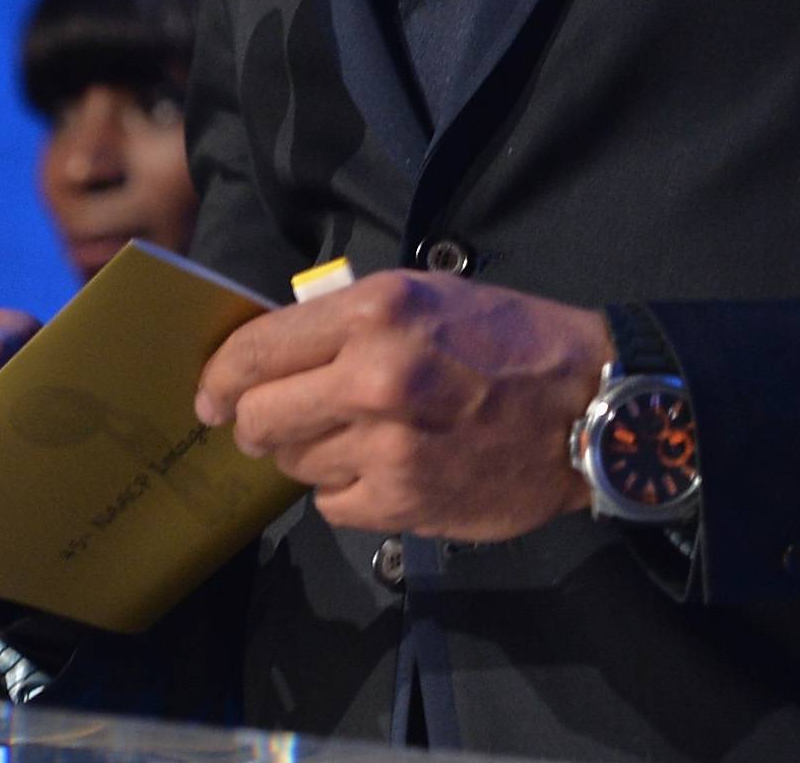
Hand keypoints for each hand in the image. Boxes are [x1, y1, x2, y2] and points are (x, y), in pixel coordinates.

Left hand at [194, 272, 610, 539]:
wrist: (589, 406)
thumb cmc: (509, 341)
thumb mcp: (425, 296)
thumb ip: (347, 321)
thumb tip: (274, 350)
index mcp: (373, 314)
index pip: (256, 350)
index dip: (220, 377)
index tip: (210, 394)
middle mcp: (371, 378)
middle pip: (259, 417)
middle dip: (255, 422)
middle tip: (270, 423)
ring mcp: (385, 448)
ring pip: (293, 464)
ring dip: (308, 454)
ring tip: (355, 437)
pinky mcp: (403, 502)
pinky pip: (333, 504)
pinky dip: (346, 490)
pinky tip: (383, 468)